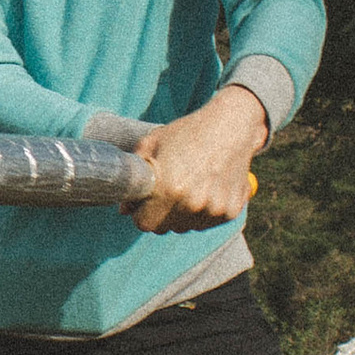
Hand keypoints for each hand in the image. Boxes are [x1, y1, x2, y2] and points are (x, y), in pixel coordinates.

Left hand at [122, 89, 263, 232]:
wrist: (230, 126)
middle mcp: (192, 204)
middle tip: (168, 191)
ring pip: (187, 227)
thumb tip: (124, 210)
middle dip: (161, 214)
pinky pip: (207, 223)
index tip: (146, 201)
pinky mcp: (230, 211)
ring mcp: (213, 209)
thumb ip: (133, 177)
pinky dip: (204, 212)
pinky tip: (207, 187)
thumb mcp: (151, 145)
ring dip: (183, 214)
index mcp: (168, 189)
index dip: (141, 213)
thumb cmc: (186, 132)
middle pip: (165, 228)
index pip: (144, 224)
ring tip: (189, 186)